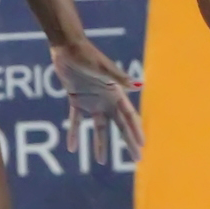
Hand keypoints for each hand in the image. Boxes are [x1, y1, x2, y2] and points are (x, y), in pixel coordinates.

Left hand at [51, 40, 142, 163]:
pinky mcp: (76, 100)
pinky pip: (76, 121)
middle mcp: (107, 99)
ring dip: (100, 143)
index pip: (129, 117)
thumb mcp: (103, 68)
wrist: (67, 47)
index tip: (142, 147)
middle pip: (119, 125)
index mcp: (116, 93)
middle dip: (127, 142)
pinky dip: (74, 133)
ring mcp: (92, 101)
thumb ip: (118, 78)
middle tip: (136, 159)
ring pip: (99, 127)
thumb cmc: (87, 56)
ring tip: (100, 161)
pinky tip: (72, 148)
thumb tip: (138, 86)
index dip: (136, 132)